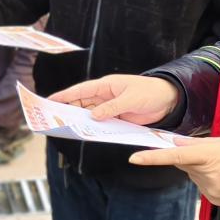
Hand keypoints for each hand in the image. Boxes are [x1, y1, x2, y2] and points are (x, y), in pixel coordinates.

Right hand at [51, 74, 179, 125]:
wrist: (169, 100)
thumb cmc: (150, 92)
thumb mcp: (131, 99)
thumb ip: (112, 107)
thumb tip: (93, 116)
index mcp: (107, 85)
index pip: (82, 90)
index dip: (66, 95)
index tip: (51, 100)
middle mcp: (106, 95)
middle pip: (82, 103)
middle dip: (68, 109)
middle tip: (53, 118)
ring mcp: (111, 107)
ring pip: (90, 114)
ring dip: (80, 120)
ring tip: (65, 127)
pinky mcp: (117, 117)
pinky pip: (101, 122)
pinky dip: (94, 127)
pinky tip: (86, 133)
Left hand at [130, 137, 219, 206]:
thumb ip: (196, 143)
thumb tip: (175, 142)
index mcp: (206, 156)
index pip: (173, 155)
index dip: (152, 157)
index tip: (134, 158)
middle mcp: (204, 174)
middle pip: (184, 164)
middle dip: (192, 159)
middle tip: (213, 156)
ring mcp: (208, 189)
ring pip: (194, 176)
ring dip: (202, 170)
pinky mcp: (213, 199)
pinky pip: (203, 186)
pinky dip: (209, 181)